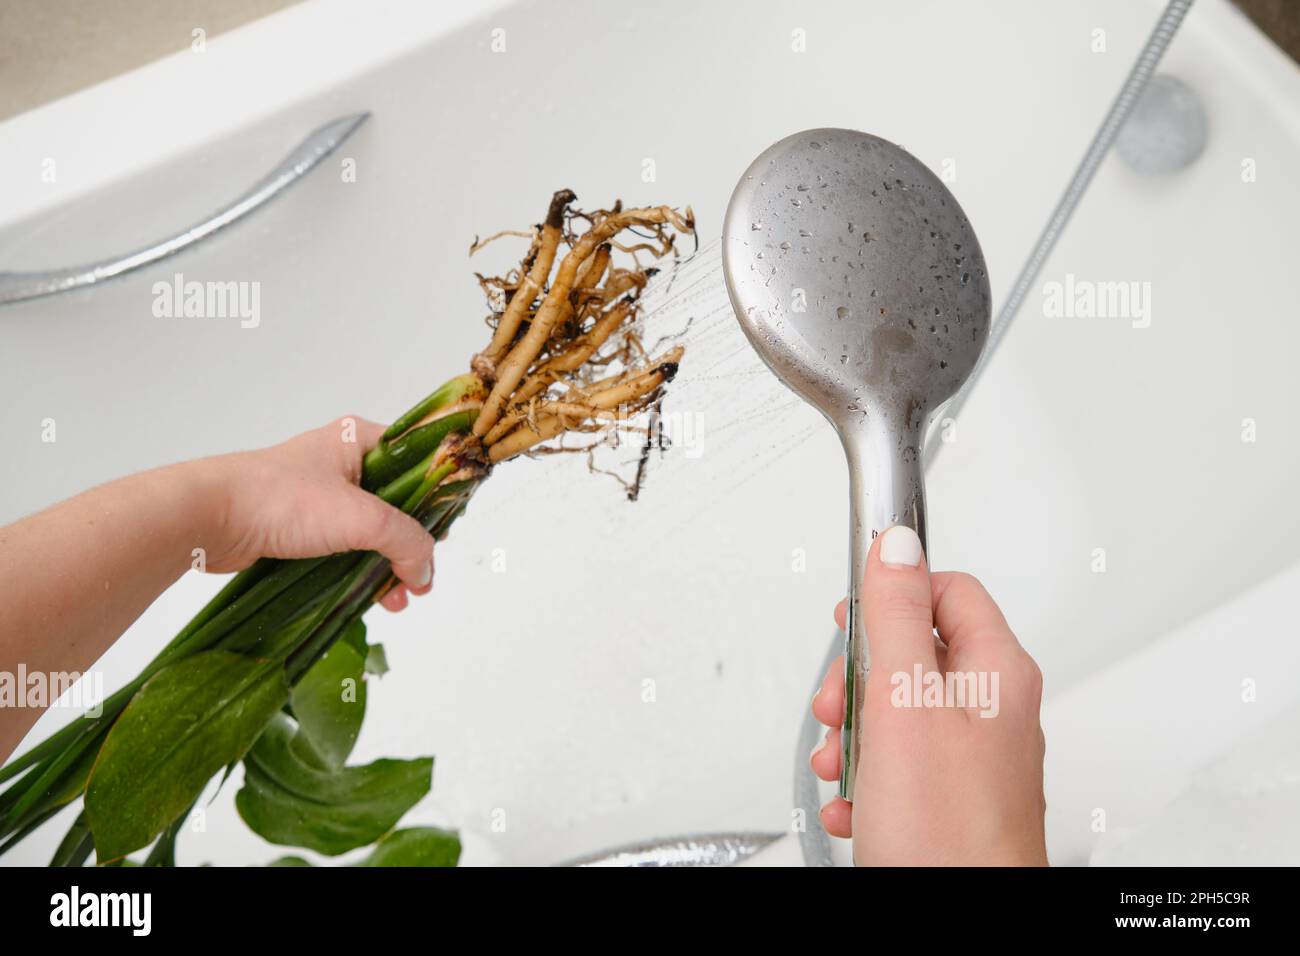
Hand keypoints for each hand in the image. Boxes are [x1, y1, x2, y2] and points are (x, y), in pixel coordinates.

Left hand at [195, 416, 433, 611]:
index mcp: (360, 440)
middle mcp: (342, 462)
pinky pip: (343, 547)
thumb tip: (425, 571)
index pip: (419, 461)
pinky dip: (359, 570)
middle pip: (398, 504)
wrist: (208, 518)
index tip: (445, 536)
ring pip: (371, 530)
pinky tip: (368, 596)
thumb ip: (406, 541)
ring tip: (396, 599)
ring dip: (387, 565)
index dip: (437, 500)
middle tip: (419, 579)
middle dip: (412, 546)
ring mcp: (319, 494)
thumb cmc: (279, 499)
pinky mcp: (300, 524)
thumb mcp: (361, 518)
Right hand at [809, 525, 1047, 865]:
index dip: (893, 593)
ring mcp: (971, 757)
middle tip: (842, 706)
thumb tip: (897, 542)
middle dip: (859, 680)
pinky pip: (897, 764)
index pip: (946, 588)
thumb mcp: (905, 703)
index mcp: (994, 671)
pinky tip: (857, 803)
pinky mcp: (949, 799)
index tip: (854, 616)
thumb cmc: (949, 835)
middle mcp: (990, 710)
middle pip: (911, 652)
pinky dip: (867, 779)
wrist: (961, 925)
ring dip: (855, 736)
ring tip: (846, 764)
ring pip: (895, 712)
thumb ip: (896, 617)